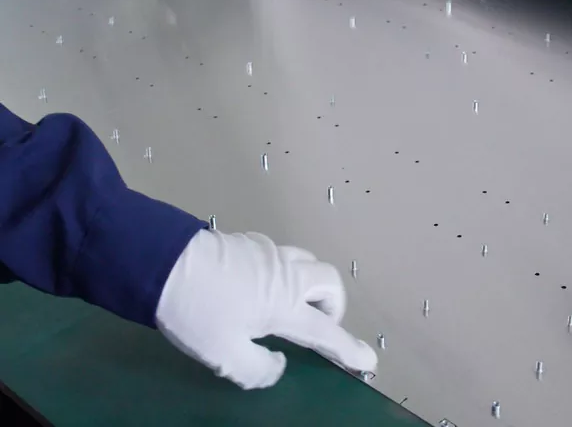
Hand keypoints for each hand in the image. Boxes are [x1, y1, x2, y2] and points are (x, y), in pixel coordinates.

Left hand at [155, 229, 376, 388]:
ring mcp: (270, 254)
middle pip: (330, 281)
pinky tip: (259, 285)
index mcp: (284, 306)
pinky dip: (286, 272)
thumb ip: (259, 368)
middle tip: (315, 324)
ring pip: (308, 262)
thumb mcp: (225, 356)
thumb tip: (278, 364)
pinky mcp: (251, 242)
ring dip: (310, 284)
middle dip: (333, 305)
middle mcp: (286, 275)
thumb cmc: (197, 312)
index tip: (368, 360)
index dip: (348, 349)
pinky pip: (283, 255)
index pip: (326, 332)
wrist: (165, 262)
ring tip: (288, 304)